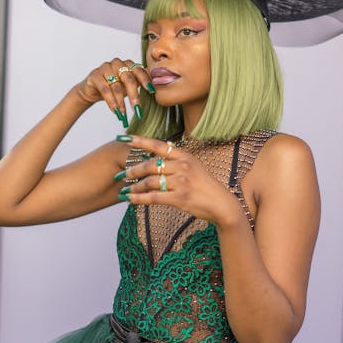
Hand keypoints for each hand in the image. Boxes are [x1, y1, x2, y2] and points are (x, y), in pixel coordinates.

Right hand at [75, 58, 153, 125]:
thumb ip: (141, 83)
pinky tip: (115, 111)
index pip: (139, 70)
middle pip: (128, 79)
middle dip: (134, 95)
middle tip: (137, 109)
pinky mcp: (95, 75)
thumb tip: (157, 86)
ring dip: (121, 102)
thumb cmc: (115, 87)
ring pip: (116, 86)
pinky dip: (111, 102)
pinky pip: (105, 90)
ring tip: (124, 114)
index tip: (152, 92)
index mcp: (128, 64)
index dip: (146, 81)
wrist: (93, 90)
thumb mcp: (129, 86)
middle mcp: (117, 63)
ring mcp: (105, 67)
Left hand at [116, 135, 243, 226]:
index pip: (158, 145)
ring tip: (125, 191)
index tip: (123, 138)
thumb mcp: (194, 165)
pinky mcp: (180, 198)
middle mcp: (182, 166)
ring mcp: (181, 182)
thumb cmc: (205, 185)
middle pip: (150, 165)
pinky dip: (139, 198)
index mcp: (184, 155)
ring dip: (134, 187)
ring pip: (150, 181)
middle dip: (132, 170)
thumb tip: (161, 146)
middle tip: (121, 175)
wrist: (221, 204)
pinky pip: (153, 197)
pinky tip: (130, 200)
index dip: (139, 141)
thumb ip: (177, 158)